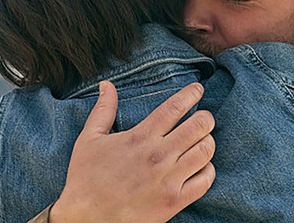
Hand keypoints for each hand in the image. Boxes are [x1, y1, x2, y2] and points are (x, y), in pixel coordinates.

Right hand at [50, 81, 215, 222]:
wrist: (84, 219)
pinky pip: (206, 180)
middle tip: (203, 118)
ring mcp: (168, 179)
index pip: (176, 107)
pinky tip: (200, 166)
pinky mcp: (174, 201)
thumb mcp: (89, 139)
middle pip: (199, 125)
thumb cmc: (85, 178)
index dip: (192, 93)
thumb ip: (103, 110)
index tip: (198, 89)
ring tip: (202, 140)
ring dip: (207, 141)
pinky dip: (208, 170)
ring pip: (206, 150)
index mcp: (140, 137)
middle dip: (205, 117)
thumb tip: (107, 85)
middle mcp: (158, 155)